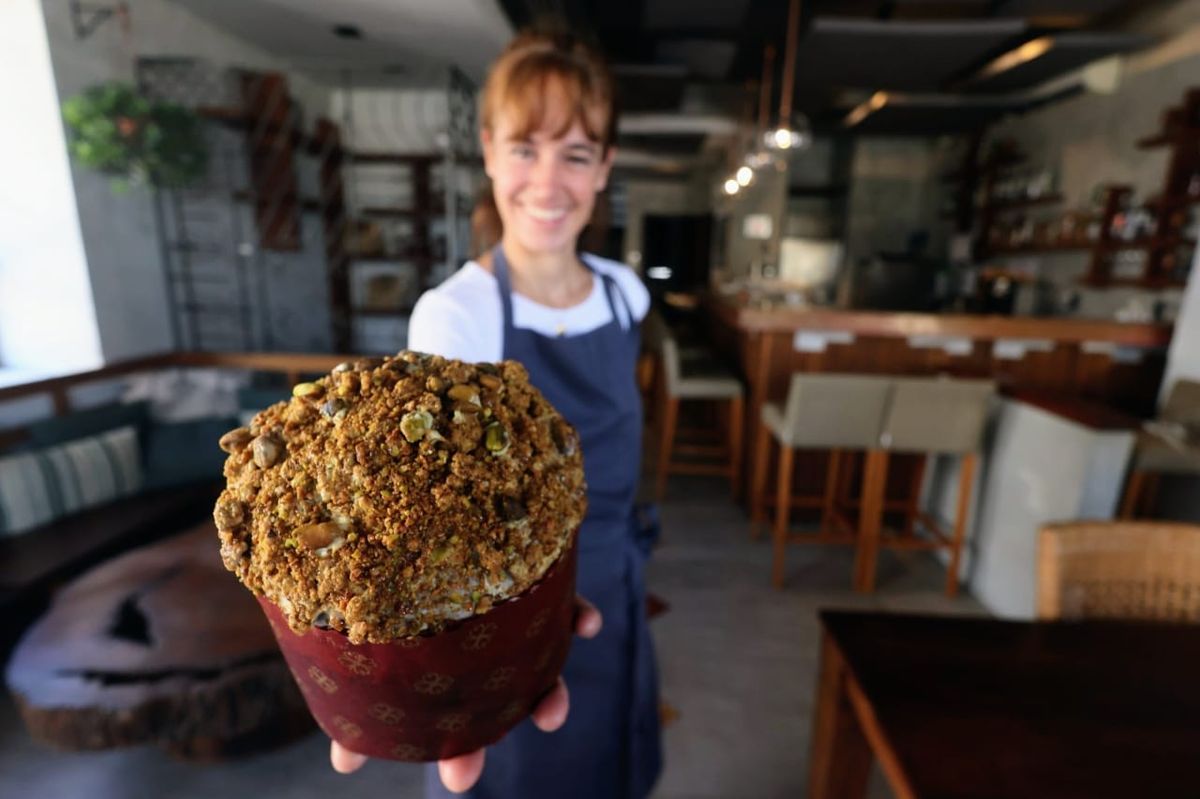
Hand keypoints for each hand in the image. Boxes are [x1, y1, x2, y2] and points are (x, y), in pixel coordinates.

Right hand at [330, 595, 602, 792]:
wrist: (421, 515)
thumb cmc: (398, 596)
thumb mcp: (376, 649)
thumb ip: (363, 706)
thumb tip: (342, 766)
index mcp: (462, 672)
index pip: (468, 720)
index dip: (465, 752)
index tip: (460, 776)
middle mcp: (497, 650)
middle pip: (513, 696)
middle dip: (494, 736)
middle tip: (507, 750)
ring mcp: (522, 618)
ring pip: (545, 661)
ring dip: (554, 692)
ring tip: (550, 717)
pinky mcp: (540, 579)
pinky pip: (570, 603)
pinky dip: (582, 616)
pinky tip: (586, 626)